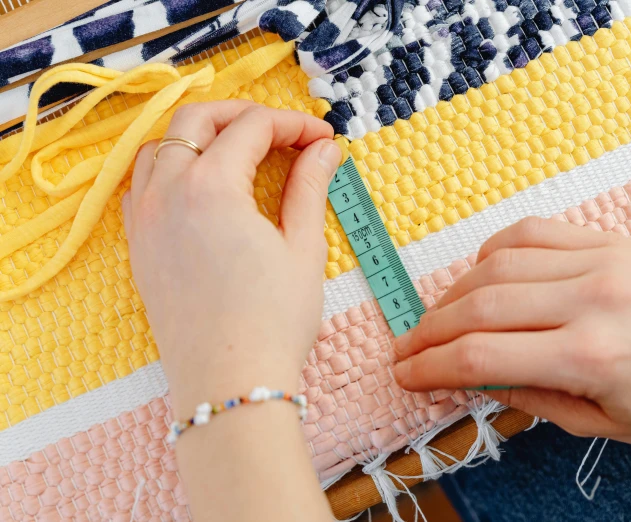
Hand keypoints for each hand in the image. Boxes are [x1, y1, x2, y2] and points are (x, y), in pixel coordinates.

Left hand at [123, 100, 341, 415]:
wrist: (229, 383)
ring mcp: (145, 219)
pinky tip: (201, 186)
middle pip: (196, 120)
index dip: (294, 124)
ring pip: (160, 146)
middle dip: (243, 114)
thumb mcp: (303, 248)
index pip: (252, 128)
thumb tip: (325, 150)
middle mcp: (167, 193)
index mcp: (211, 187)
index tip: (323, 138)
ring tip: (241, 151)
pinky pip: (142, 184)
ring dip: (201, 135)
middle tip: (283, 130)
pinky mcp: (139, 247)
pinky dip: (170, 167)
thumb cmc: (273, 321)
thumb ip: (309, 188)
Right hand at [393, 217, 630, 444]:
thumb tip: (475, 378)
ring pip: (498, 265)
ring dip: (455, 292)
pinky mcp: (610, 239)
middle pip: (480, 306)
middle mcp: (592, 300)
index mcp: (592, 358)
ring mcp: (601, 260)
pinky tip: (481, 272)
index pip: (482, 357)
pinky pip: (533, 232)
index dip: (431, 366)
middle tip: (407, 347)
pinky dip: (494, 251)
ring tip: (438, 316)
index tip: (406, 373)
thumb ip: (532, 398)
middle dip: (430, 330)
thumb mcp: (604, 426)